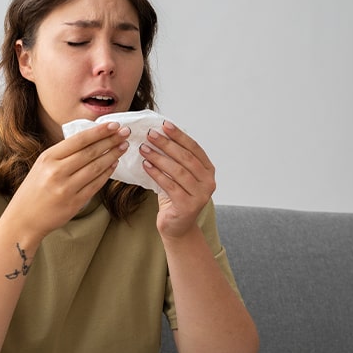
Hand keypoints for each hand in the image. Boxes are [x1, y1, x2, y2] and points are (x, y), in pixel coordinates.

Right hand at [6, 122, 130, 239]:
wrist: (23, 219)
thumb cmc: (34, 190)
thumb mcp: (42, 165)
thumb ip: (63, 154)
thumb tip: (90, 140)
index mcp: (48, 158)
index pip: (79, 140)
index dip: (99, 131)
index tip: (114, 125)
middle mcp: (57, 172)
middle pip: (90, 152)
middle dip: (111, 140)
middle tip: (125, 133)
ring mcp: (66, 188)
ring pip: (96, 167)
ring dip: (112, 155)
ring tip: (123, 147)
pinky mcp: (74, 203)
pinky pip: (95, 185)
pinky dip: (106, 173)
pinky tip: (113, 165)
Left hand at [139, 121, 216, 237]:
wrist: (177, 227)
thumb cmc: (176, 198)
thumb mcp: (179, 176)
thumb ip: (176, 159)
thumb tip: (159, 135)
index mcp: (209, 171)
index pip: (194, 148)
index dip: (179, 135)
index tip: (164, 125)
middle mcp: (208, 182)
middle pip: (186, 158)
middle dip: (167, 144)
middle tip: (150, 135)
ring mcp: (200, 195)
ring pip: (178, 171)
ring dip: (159, 158)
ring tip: (144, 149)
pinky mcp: (188, 206)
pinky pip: (170, 186)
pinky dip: (157, 174)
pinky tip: (146, 165)